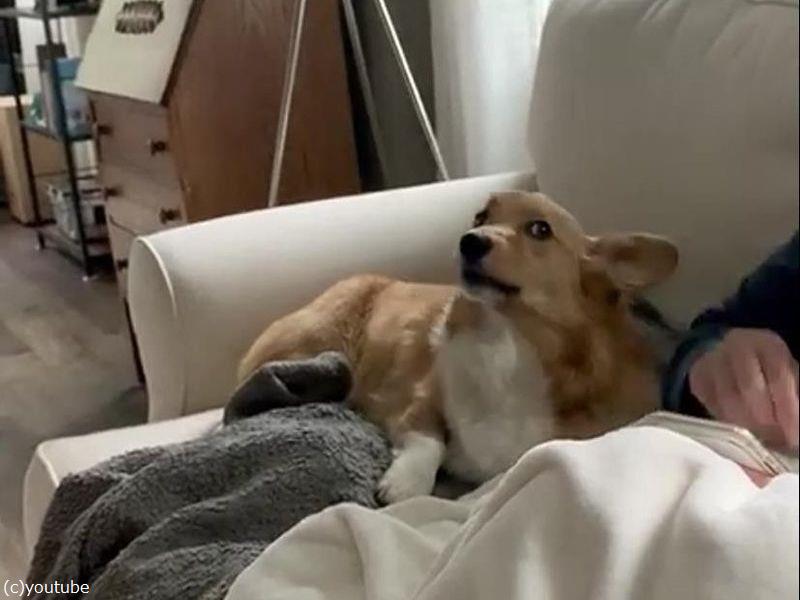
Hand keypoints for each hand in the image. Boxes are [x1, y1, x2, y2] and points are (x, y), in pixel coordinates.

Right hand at [689, 328, 798, 448]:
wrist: (730, 353)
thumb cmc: (767, 368)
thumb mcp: (786, 373)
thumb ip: (794, 397)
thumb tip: (795, 432)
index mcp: (767, 344)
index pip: (779, 377)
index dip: (788, 410)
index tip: (793, 436)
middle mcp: (737, 346)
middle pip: (750, 387)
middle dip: (765, 420)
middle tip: (774, 441)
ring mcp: (713, 360)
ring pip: (727, 399)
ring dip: (745, 425)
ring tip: (757, 440)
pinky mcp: (697, 376)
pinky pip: (711, 405)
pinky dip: (726, 422)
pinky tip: (738, 431)